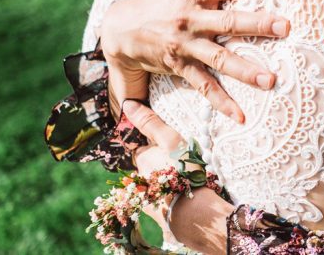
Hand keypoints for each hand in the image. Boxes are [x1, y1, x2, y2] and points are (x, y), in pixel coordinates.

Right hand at [100, 0, 288, 121]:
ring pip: (219, 59)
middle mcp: (192, 20)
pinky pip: (204, 87)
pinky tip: (242, 115)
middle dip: (258, 24)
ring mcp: (187, 47)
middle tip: (285, 27)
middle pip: (229, 22)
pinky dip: (222, 102)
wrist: (119, 29)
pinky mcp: (181, 68)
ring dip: (246, 70)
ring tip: (271, 79)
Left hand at [125, 100, 231, 254]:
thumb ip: (150, 123)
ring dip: (164, 186)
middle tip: (180, 167)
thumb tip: (127, 104)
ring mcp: (145, 202)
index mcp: (142, 160)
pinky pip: (159, 206)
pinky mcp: (155, 218)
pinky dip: (168, 203)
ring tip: (184, 185)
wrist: (195, 216)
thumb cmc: (185, 173)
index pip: (143, 149)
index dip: (155, 147)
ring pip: (153, 188)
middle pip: (147, 169)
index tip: (170, 150)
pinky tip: (182, 202)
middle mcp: (138, 181)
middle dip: (159, 167)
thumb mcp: (171, 141)